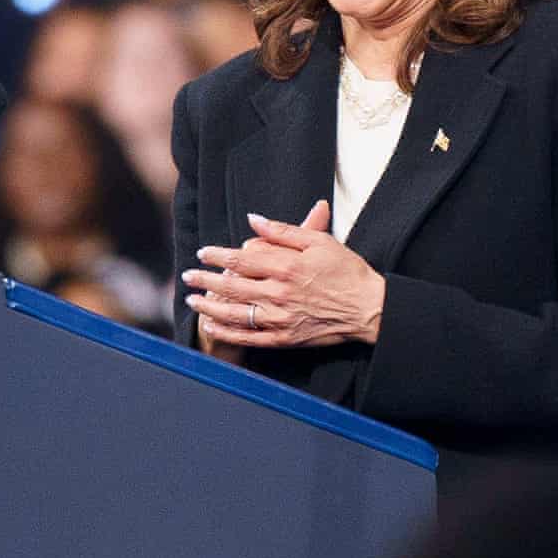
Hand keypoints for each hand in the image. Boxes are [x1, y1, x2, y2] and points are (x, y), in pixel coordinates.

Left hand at [182, 201, 385, 350]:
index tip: (203, 253)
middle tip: (188, 276)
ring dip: (209, 306)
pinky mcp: (285, 338)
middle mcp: (279, 293)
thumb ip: (283, 231)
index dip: (218, 255)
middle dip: (205, 280)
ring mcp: (280, 318)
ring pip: (235, 312)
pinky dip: (227, 331)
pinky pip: (249, 336)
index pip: (241, 258)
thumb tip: (254, 219)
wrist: (369, 309)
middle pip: (231, 285)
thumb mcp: (319, 241)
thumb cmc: (347, 271)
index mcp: (286, 266)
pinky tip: (212, 324)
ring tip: (192, 300)